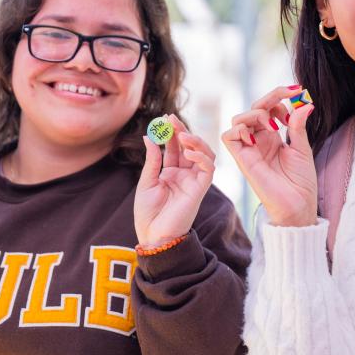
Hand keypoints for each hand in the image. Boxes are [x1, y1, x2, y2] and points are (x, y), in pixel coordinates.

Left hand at [134, 114, 215, 247]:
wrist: (154, 237)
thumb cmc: (148, 214)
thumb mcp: (146, 182)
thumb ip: (152, 160)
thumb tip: (150, 136)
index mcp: (171, 172)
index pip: (174, 147)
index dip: (171, 132)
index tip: (165, 118)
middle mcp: (185, 174)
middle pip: (189, 147)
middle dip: (182, 131)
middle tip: (172, 119)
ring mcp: (194, 181)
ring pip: (204, 154)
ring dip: (195, 142)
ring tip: (182, 134)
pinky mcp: (200, 189)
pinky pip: (208, 169)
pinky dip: (202, 158)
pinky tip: (189, 152)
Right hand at [221, 85, 316, 226]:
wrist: (298, 205)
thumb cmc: (300, 182)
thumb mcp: (302, 148)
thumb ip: (297, 126)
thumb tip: (304, 103)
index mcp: (273, 136)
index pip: (269, 107)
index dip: (280, 96)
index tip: (298, 91)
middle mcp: (259, 140)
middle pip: (254, 108)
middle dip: (270, 97)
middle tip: (288, 96)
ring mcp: (250, 149)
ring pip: (239, 118)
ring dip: (256, 113)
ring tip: (274, 124)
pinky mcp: (242, 159)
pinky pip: (228, 137)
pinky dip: (240, 129)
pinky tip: (258, 134)